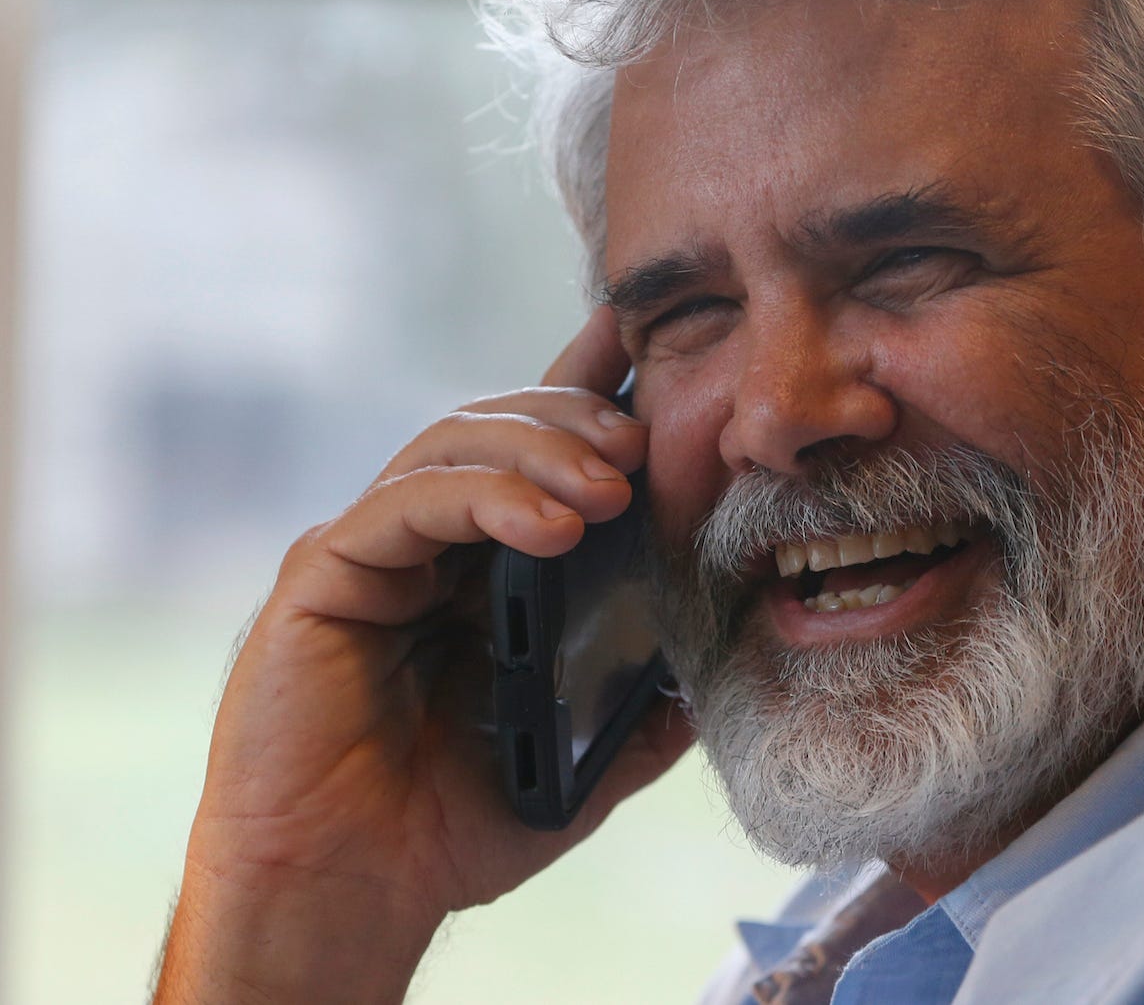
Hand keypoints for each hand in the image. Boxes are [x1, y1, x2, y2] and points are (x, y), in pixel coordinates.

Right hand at [154, 310, 694, 1004]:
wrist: (353, 896)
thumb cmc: (455, 823)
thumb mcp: (586, 751)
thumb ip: (647, 698)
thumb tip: (722, 650)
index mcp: (485, 563)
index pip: (541, 451)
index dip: (591, 387)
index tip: (652, 343)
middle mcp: (426, 540)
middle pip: (500, 423)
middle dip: (578, 417)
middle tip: (643, 445)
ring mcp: (371, 548)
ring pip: (454, 442)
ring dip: (541, 449)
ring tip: (611, 487)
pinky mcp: (325, 574)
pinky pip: (405, 504)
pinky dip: (482, 497)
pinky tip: (550, 526)